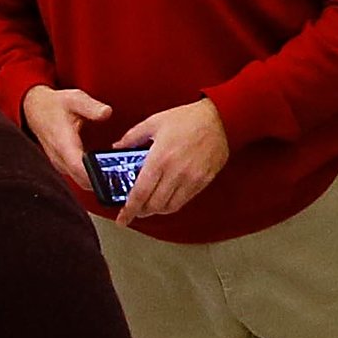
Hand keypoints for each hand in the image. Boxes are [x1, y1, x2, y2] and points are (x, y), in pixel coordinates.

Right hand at [22, 86, 112, 195]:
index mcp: (63, 142)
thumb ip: (91, 107)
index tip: (114, 175)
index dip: (95, 175)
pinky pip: (79, 177)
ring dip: (99, 181)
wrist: (36, 110)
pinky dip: (93, 177)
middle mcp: (60, 158)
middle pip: (82, 180)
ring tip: (120, 174)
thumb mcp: (75, 99)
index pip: (78, 167)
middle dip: (103, 181)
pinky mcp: (63, 166)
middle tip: (125, 177)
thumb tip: (107, 112)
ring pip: (81, 182)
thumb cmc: (55, 105)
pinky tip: (108, 170)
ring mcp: (60, 164)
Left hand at [114, 99, 231, 225]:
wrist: (220, 119)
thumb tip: (118, 147)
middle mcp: (176, 172)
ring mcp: (192, 178)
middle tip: (134, 210)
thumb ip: (132, 137)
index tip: (122, 219)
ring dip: (157, 209)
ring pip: (170, 207)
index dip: (129, 209)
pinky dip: (173, 203)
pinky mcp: (204, 181)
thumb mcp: (154, 122)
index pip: (140, 193)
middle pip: (154, 205)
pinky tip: (167, 197)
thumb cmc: (188, 119)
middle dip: (141, 211)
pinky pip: (185, 200)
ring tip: (150, 205)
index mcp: (160, 158)